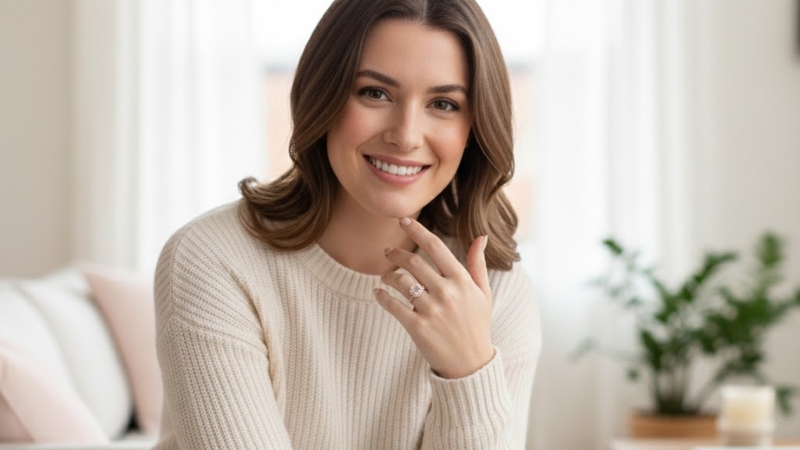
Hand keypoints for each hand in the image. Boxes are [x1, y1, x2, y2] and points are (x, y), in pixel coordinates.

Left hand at [373, 217, 494, 378]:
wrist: (471, 365)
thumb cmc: (477, 325)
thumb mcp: (483, 294)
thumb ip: (478, 264)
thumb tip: (481, 237)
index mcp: (462, 281)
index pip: (435, 247)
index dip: (417, 230)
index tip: (403, 221)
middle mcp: (447, 292)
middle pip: (412, 262)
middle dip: (395, 253)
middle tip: (387, 253)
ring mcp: (432, 310)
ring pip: (400, 281)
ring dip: (387, 275)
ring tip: (385, 276)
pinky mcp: (418, 327)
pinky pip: (392, 305)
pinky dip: (382, 297)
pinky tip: (378, 293)